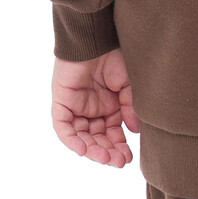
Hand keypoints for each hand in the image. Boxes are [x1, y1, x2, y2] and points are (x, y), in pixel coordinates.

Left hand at [51, 47, 140, 166]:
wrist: (97, 37)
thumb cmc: (114, 55)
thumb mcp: (128, 85)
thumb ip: (130, 108)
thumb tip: (135, 131)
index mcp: (108, 105)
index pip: (112, 133)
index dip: (119, 146)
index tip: (129, 157)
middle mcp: (91, 109)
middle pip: (97, 138)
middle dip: (108, 151)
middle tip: (119, 161)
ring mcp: (75, 107)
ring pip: (81, 137)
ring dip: (93, 150)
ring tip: (107, 157)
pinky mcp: (61, 102)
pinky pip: (63, 128)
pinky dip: (72, 139)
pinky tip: (85, 149)